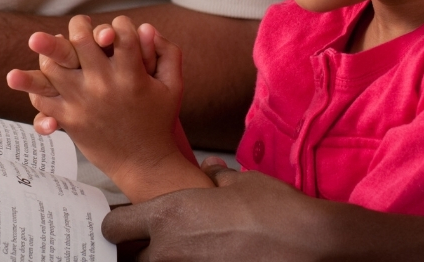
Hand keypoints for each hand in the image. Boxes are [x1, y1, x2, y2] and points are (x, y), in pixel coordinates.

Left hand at [6, 15, 209, 202]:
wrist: (144, 163)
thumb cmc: (159, 121)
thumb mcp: (173, 86)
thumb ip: (167, 52)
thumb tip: (145, 28)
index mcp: (132, 75)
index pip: (121, 32)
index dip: (119, 24)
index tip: (117, 29)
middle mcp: (104, 85)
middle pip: (81, 40)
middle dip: (79, 26)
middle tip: (80, 26)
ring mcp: (83, 102)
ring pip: (54, 64)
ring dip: (51, 51)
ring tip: (54, 46)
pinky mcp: (69, 119)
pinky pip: (42, 98)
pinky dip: (36, 87)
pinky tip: (40, 77)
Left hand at [103, 161, 355, 261]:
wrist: (307, 243)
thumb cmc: (274, 210)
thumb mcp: (240, 182)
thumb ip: (215, 177)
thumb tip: (211, 171)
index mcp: (169, 216)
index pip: (115, 227)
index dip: (116, 225)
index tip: (124, 225)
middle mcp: (169, 249)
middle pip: (129, 257)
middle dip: (135, 250)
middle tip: (149, 242)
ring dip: (162, 259)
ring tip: (183, 249)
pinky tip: (205, 258)